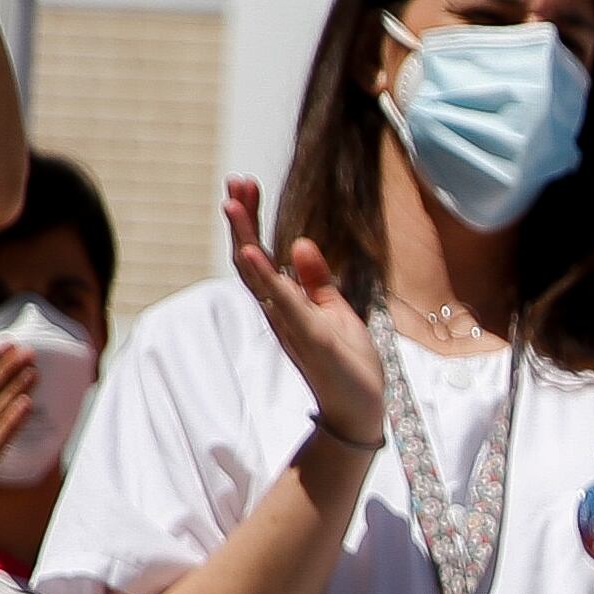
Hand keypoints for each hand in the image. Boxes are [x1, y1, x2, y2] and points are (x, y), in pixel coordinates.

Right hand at [223, 177, 385, 451]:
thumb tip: (300, 242)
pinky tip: (257, 254)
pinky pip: (286, 305)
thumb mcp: (334, 311)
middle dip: (242, 222)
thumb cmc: (346, 363)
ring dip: (245, 240)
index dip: (250, 221)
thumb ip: (316, 279)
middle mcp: (280, 312)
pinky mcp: (312, 339)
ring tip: (232, 205)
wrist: (361, 410)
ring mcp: (292, 325)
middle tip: (233, 183)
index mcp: (285, 302)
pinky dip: (270, 279)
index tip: (244, 186)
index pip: (260, 254)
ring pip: (259, 278)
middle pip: (250, 260)